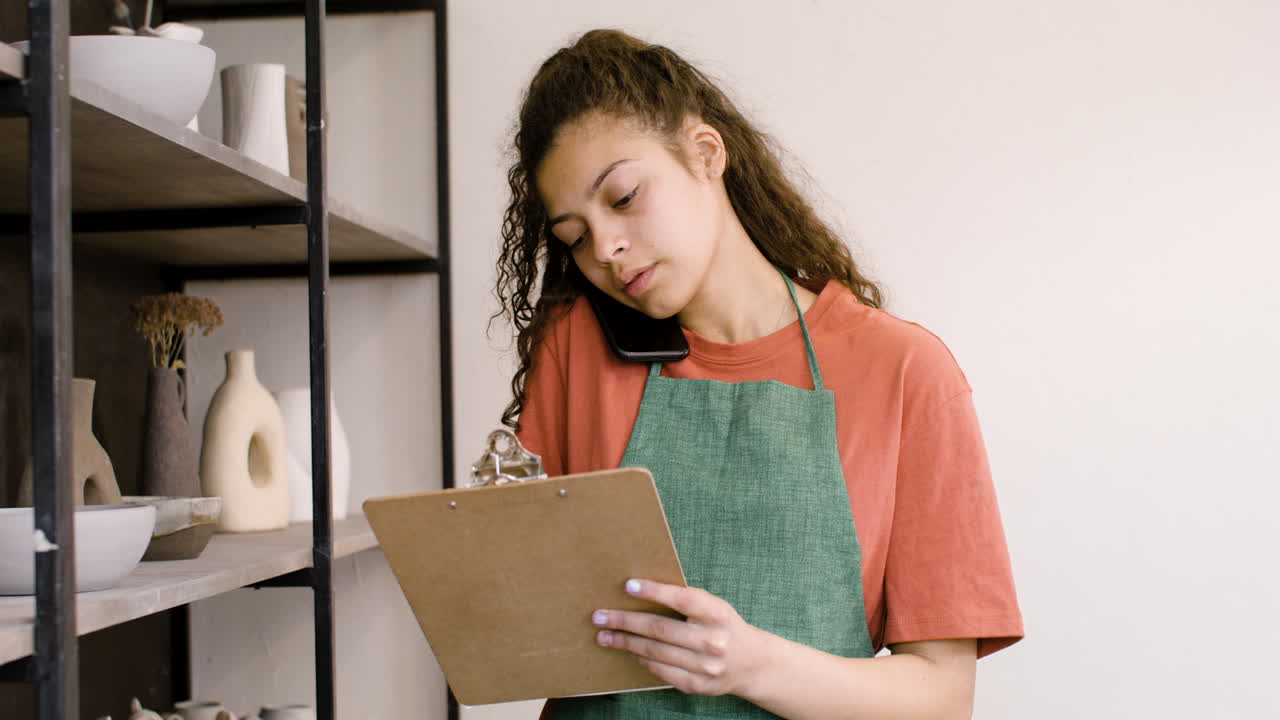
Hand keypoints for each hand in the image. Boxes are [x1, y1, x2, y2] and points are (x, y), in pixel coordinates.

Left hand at [591, 578, 772, 696]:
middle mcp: (712, 640)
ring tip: (605, 635)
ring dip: (625, 642)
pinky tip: (629, 651)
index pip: (682, 599)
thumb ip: (686, 601)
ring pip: (655, 651)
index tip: (629, 585)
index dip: (655, 591)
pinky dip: (641, 659)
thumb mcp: (714, 607)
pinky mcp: (696, 685)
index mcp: (717, 614)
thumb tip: (641, 591)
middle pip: (660, 628)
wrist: (751, 663)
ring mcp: (704, 666)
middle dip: (625, 621)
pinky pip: (660, 670)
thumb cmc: (723, 626)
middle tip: (600, 616)